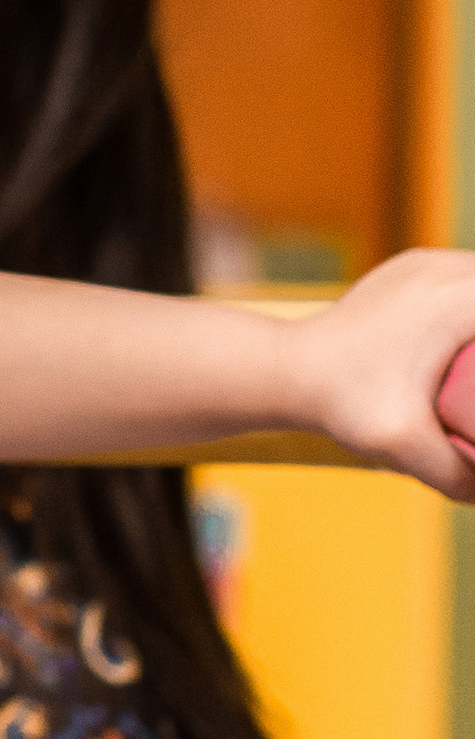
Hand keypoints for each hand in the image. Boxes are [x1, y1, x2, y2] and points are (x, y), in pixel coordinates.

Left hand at [284, 252, 474, 497]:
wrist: (283, 369)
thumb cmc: (341, 401)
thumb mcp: (402, 445)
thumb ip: (456, 475)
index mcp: (460, 298)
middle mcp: (447, 268)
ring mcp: (428, 263)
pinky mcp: (412, 270)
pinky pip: (464, 279)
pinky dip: (473, 306)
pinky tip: (469, 342)